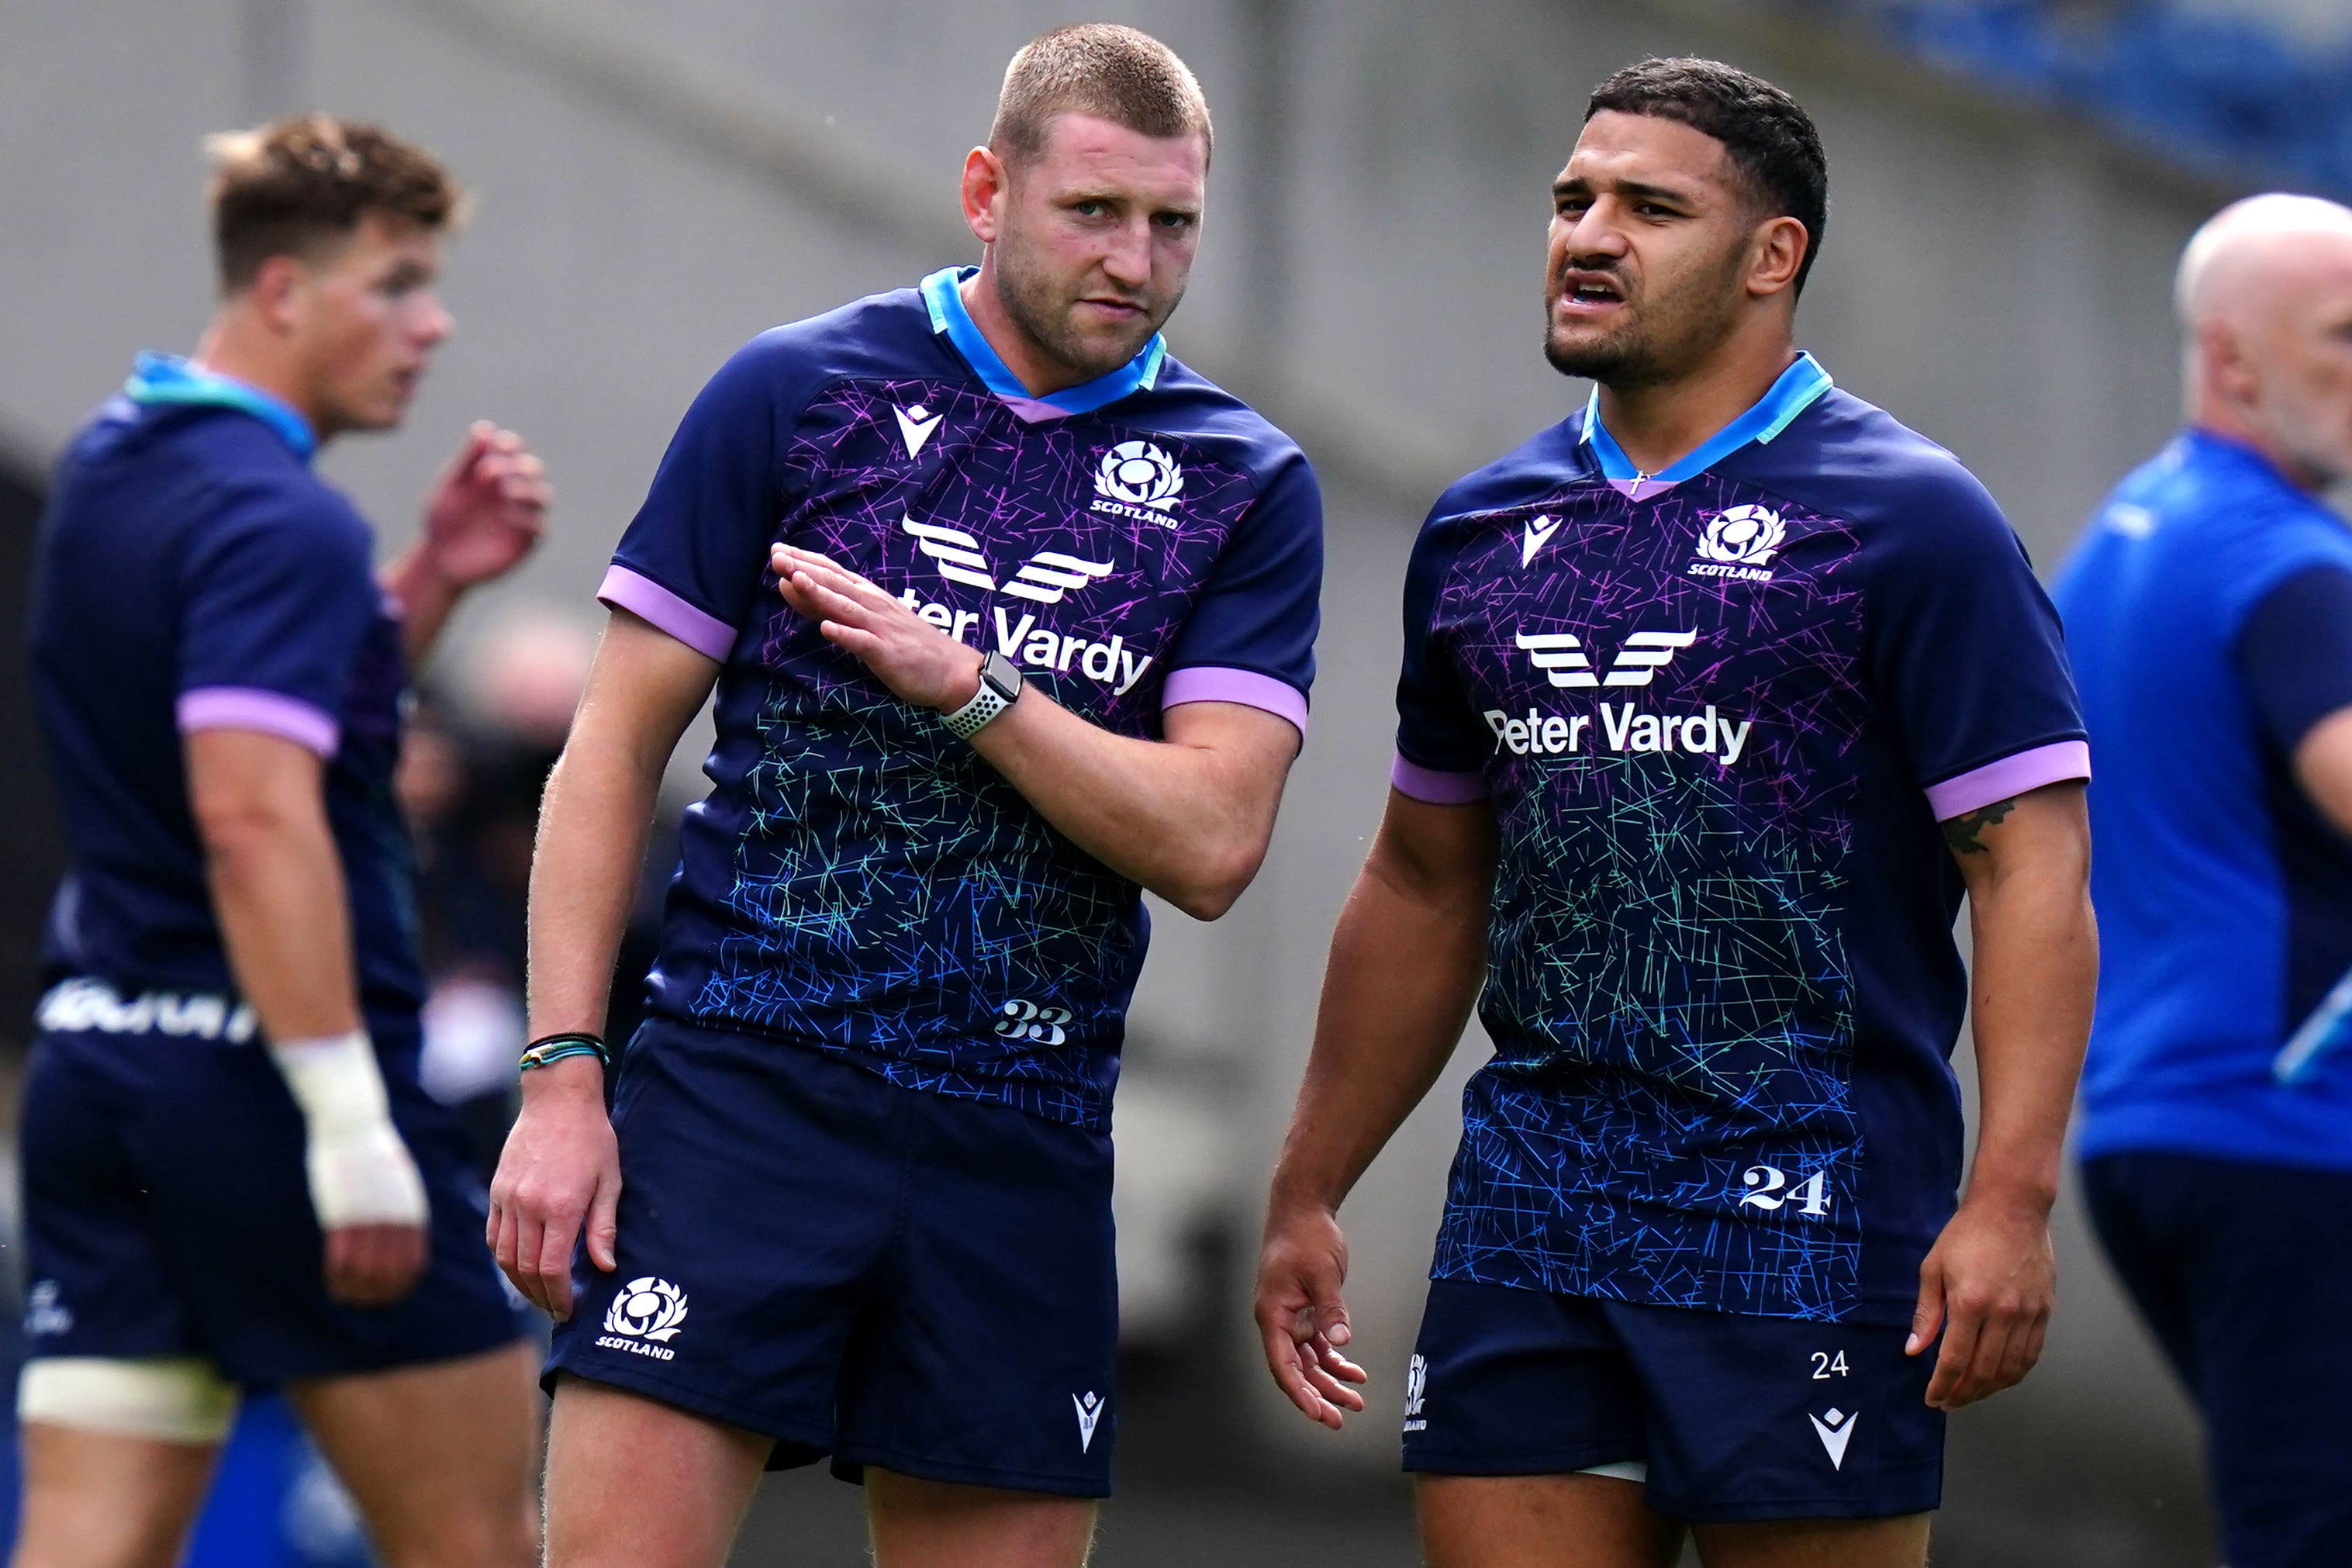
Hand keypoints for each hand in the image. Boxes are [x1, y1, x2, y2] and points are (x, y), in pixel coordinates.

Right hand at [305, 1118, 429, 1307]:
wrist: (352, 1123)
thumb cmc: (373, 1150)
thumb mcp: (398, 1179)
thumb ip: (402, 1206)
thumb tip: (404, 1224)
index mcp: (411, 1211)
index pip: (413, 1260)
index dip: (402, 1283)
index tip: (391, 1294)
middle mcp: (394, 1218)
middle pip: (390, 1271)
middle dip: (380, 1293)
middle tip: (368, 1302)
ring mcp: (368, 1217)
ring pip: (365, 1270)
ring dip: (358, 1291)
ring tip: (349, 1299)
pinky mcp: (341, 1215)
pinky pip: (341, 1258)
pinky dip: (339, 1278)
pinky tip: (334, 1286)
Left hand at [419, 422, 549, 589]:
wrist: (439, 557)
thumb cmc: (443, 518)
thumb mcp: (451, 485)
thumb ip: (467, 459)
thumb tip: (486, 428)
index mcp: (497, 473)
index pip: (514, 450)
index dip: (510, 444)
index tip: (496, 444)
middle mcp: (514, 491)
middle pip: (534, 469)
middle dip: (517, 465)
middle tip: (488, 472)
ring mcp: (522, 515)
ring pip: (543, 496)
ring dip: (527, 488)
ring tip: (503, 490)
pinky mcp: (526, 542)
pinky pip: (539, 526)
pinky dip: (526, 517)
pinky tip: (505, 515)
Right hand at [486, 1056, 619, 1318]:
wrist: (558, 1099)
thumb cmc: (593, 1139)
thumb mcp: (611, 1181)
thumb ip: (603, 1228)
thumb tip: (604, 1268)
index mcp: (561, 1207)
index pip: (552, 1269)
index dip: (559, 1297)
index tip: (568, 1311)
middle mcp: (529, 1207)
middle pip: (525, 1269)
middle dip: (541, 1296)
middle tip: (555, 1309)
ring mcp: (508, 1199)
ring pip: (504, 1256)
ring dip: (519, 1283)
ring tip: (538, 1294)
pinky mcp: (497, 1191)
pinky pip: (493, 1235)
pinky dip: (503, 1257)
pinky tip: (518, 1267)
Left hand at [772, 544, 982, 711]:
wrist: (952, 671)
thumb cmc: (909, 645)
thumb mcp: (869, 620)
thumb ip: (831, 605)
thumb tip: (793, 587)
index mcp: (868, 596)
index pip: (832, 572)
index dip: (804, 560)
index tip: (777, 549)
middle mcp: (873, 606)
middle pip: (834, 584)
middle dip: (803, 569)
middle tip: (775, 556)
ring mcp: (881, 628)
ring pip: (845, 608)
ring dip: (820, 593)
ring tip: (794, 580)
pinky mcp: (888, 654)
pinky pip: (864, 643)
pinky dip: (845, 635)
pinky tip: (826, 629)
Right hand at [1253, 1200, 1369, 1428]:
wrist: (1303, 1209)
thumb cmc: (1305, 1236)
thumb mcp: (1322, 1272)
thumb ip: (1330, 1308)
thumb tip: (1340, 1341)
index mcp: (1272, 1314)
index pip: (1283, 1365)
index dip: (1300, 1393)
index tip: (1318, 1414)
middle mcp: (1278, 1321)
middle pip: (1296, 1370)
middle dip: (1319, 1395)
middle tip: (1342, 1419)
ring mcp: (1291, 1317)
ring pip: (1309, 1361)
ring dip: (1330, 1381)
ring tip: (1357, 1400)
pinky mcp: (1306, 1310)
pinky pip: (1318, 1345)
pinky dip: (1335, 1359)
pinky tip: (1354, 1372)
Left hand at [1908, 1187, 2055, 1408]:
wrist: (2013, 1209)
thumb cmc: (1968, 1234)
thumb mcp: (1934, 1268)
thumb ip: (1926, 1313)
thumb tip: (1914, 1349)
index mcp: (1970, 1303)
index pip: (1954, 1360)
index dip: (1942, 1386)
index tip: (1933, 1398)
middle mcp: (2002, 1313)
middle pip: (1984, 1372)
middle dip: (1963, 1394)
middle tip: (1949, 1402)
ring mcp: (2028, 1314)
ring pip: (2010, 1369)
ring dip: (1989, 1390)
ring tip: (1971, 1394)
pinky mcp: (2045, 1311)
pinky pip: (2031, 1355)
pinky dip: (2015, 1374)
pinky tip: (1999, 1378)